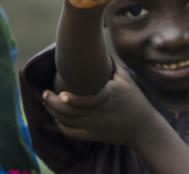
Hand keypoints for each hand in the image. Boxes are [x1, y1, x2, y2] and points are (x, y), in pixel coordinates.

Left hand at [43, 68, 160, 147]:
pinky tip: (56, 119)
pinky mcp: (94, 136)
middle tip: (44, 93)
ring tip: (46, 103)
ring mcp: (96, 126)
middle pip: (70, 111)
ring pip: (68, 122)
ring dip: (53, 113)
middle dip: (53, 103)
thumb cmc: (135, 100)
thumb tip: (98, 51)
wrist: (144, 127)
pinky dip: (61, 126)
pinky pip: (72, 134)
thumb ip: (111, 67)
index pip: (86, 100)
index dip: (71, 99)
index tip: (59, 93)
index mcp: (107, 96)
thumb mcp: (126, 79)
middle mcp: (99, 113)